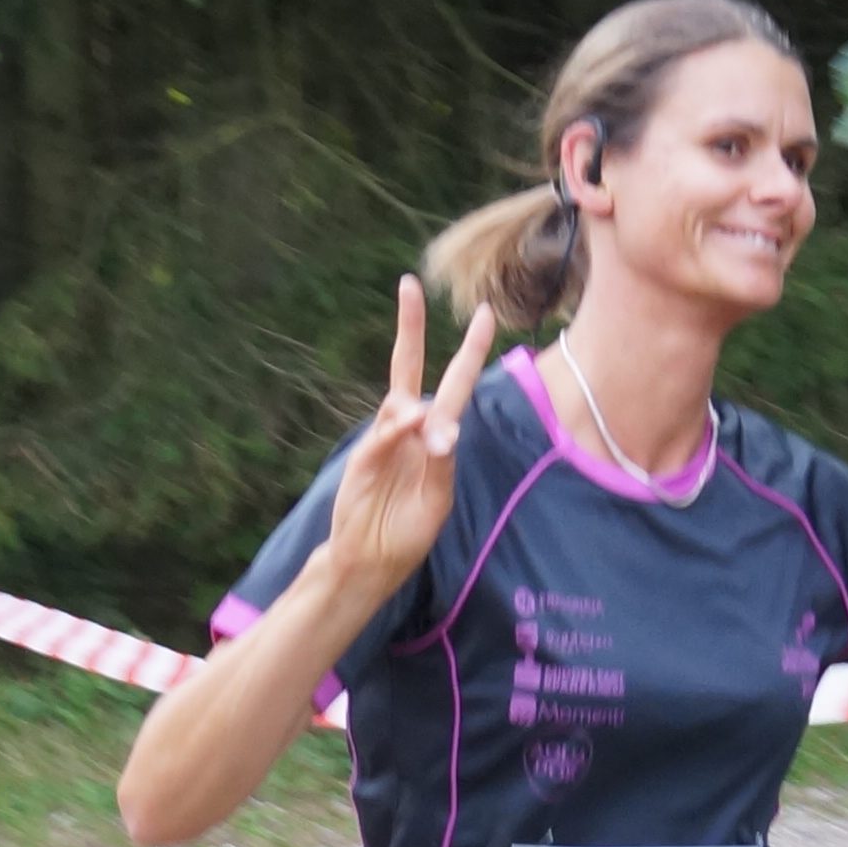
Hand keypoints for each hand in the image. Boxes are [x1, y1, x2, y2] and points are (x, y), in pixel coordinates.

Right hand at [324, 274, 504, 599]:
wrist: (369, 562)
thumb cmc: (407, 530)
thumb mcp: (436, 498)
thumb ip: (441, 463)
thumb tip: (437, 429)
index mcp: (432, 436)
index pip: (453, 385)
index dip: (469, 350)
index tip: (484, 313)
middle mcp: (406, 430)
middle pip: (406, 368)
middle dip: (408, 327)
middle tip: (408, 285)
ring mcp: (382, 442)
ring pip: (400, 405)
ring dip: (419, 413)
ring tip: (433, 440)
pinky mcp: (362, 461)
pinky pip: (383, 437)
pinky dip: (397, 431)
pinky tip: (411, 429)